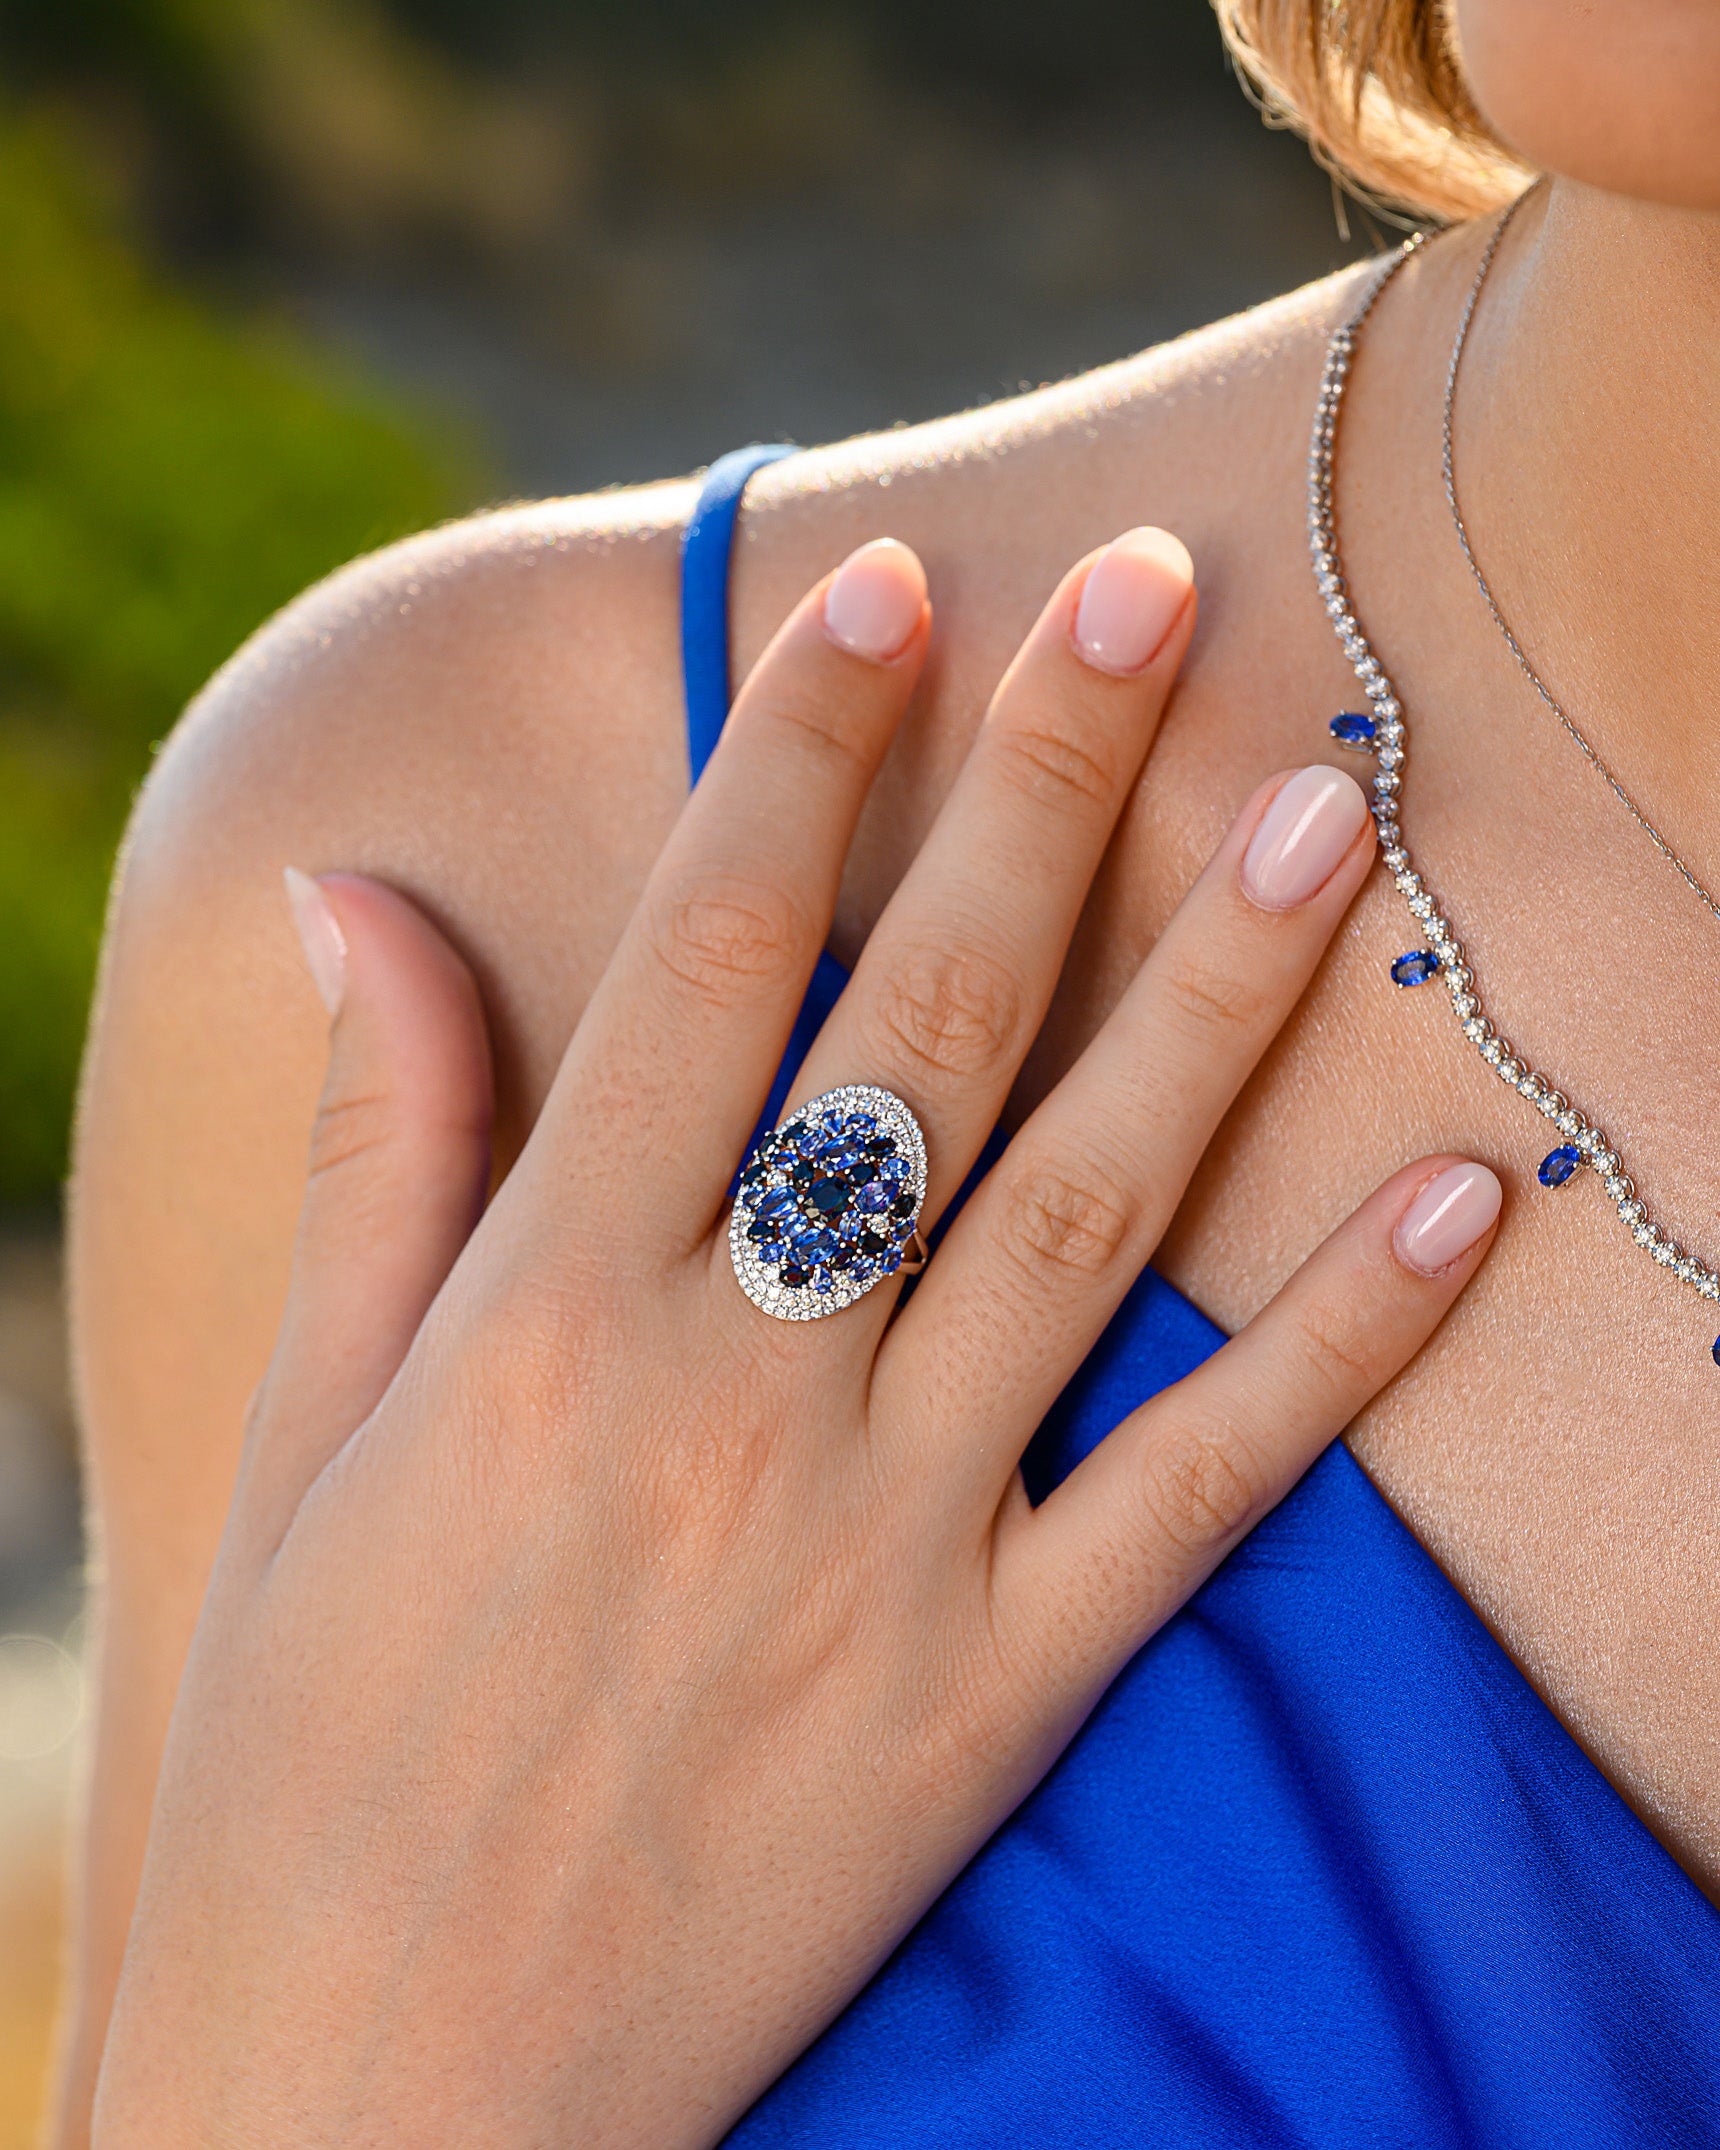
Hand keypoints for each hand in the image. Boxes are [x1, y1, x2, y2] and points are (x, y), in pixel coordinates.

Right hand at [93, 530, 1498, 2146]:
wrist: (378, 2109)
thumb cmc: (303, 1752)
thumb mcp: (305, 1437)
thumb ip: (379, 1151)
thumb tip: (360, 899)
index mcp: (548, 1316)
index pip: (703, 961)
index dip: (803, 754)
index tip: (888, 587)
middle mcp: (734, 1399)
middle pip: (924, 1031)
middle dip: (1040, 787)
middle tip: (1152, 589)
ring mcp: (888, 1547)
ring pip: (1092, 1214)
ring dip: (1220, 999)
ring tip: (1327, 814)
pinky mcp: (995, 1695)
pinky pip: (1197, 1495)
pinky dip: (1339, 1355)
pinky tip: (1459, 1210)